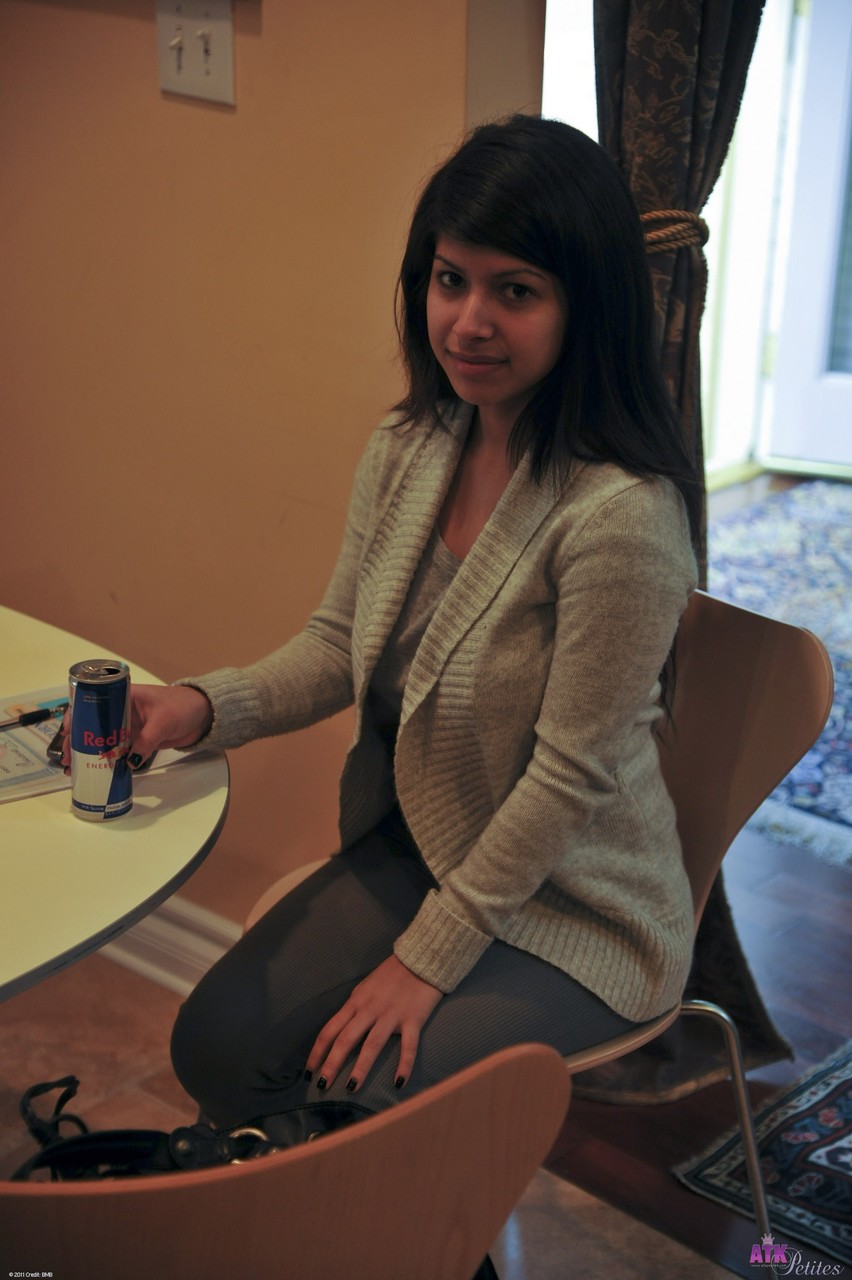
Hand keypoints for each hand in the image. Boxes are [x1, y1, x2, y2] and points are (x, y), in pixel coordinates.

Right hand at [62, 683, 212, 770]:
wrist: (203, 715)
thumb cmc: (183, 706)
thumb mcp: (163, 721)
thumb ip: (147, 741)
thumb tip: (129, 761)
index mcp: (124, 696)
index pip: (93, 702)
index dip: (77, 716)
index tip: (68, 732)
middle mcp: (121, 710)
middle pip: (93, 724)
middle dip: (78, 741)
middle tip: (69, 759)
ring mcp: (128, 727)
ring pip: (102, 740)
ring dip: (89, 754)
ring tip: (76, 770)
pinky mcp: (137, 740)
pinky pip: (117, 750)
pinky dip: (107, 760)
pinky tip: (97, 772)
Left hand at [306, 954, 442, 1092]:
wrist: (421, 959)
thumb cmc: (391, 974)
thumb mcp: (365, 987)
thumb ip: (354, 1008)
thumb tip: (341, 1029)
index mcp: (356, 1002)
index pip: (330, 1029)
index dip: (318, 1051)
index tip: (309, 1071)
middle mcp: (370, 1009)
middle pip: (346, 1039)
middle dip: (332, 1063)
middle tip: (322, 1086)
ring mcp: (391, 1015)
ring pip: (372, 1044)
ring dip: (361, 1067)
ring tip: (351, 1088)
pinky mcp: (413, 1018)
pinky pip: (408, 1045)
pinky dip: (404, 1064)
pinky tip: (398, 1083)